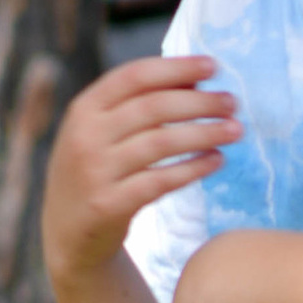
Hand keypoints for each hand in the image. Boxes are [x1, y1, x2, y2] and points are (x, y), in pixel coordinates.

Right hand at [42, 51, 238, 294]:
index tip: (213, 66)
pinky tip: (217, 160)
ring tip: (235, 130)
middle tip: (233, 103)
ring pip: (161, 143)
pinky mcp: (109, 205)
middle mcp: (86, 135)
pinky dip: (192, 168)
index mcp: (84, 109)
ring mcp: (95, 171)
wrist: (66, 235)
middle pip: (153, 107)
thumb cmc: (95, 173)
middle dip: (199, 102)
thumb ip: (136, 106)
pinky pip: (160, 181)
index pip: (134, 76)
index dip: (176, 68)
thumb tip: (194, 80)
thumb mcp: (100, 134)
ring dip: (204, 133)